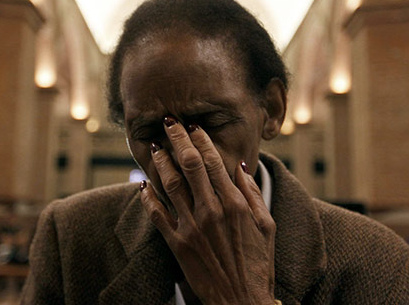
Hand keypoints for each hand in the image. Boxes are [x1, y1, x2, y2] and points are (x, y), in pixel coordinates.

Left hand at [139, 117, 275, 304]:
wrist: (242, 300)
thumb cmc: (259, 264)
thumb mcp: (266, 225)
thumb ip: (252, 193)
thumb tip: (238, 165)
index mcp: (235, 204)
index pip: (213, 161)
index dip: (201, 139)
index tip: (193, 125)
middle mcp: (211, 211)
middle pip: (190, 165)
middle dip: (178, 140)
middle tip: (169, 122)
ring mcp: (192, 228)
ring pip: (171, 185)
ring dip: (161, 162)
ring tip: (156, 146)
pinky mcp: (177, 244)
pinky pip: (157, 215)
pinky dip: (148, 198)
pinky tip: (142, 184)